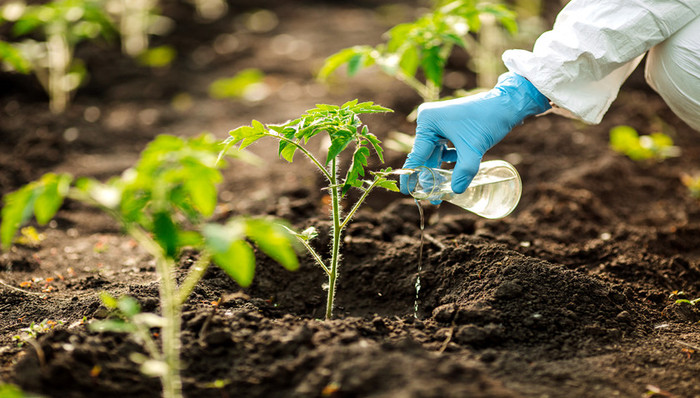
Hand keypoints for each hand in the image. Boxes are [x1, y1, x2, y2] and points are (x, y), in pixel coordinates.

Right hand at [400, 72, 549, 195]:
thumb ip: (464, 171)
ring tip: (440, 190)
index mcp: (428, 122)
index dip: (411, 175)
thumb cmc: (488, 120)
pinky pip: (442, 148)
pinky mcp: (447, 125)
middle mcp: (428, 121)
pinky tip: (451, 172)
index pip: (417, 155)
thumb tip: (456, 191)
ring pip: (434, 153)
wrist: (506, 104)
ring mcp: (437, 122)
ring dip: (438, 170)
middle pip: (424, 155)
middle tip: (429, 197)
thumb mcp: (473, 149)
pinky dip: (447, 160)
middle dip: (428, 176)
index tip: (406, 192)